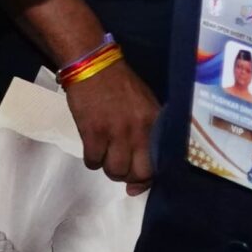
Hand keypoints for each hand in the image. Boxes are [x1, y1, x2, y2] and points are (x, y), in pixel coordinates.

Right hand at [67, 59, 158, 193]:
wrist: (94, 66)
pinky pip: (93, 162)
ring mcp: (117, 132)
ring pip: (115, 171)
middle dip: (128, 177)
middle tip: (119, 168)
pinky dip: (91, 159)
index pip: (159, 163)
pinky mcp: (94, 133)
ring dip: (108, 168)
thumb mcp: (146, 105)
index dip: (148, 180)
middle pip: (137, 173)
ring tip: (105, 154)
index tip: (137, 185)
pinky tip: (92, 147)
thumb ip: (149, 133)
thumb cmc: (120, 86)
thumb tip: (143, 165)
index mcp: (155, 123)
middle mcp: (140, 131)